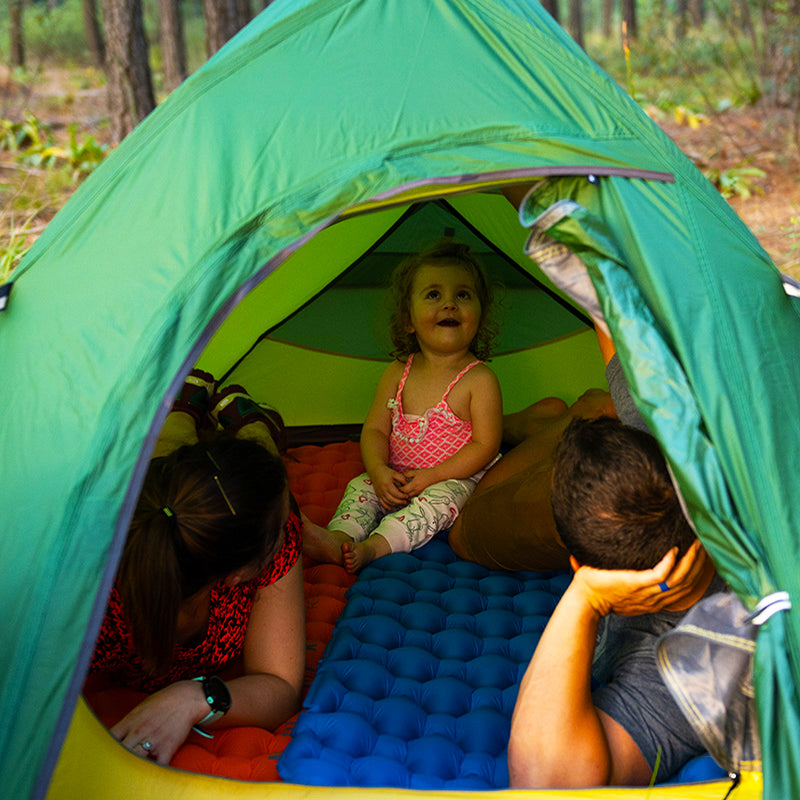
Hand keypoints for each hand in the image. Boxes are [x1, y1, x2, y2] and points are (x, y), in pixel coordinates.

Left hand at [110, 679, 207, 764]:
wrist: (187, 698)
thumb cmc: (163, 701)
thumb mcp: (140, 708)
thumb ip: (128, 723)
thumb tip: (116, 736)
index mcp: (130, 721)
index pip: (109, 739)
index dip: (104, 748)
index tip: (106, 753)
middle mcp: (139, 731)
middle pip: (119, 752)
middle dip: (117, 759)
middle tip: (118, 764)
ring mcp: (153, 740)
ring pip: (135, 761)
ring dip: (133, 765)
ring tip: (132, 769)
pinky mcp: (167, 747)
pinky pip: (157, 766)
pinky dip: (153, 771)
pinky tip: (150, 771)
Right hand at [370, 465, 408, 508]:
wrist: (376, 471)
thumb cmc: (386, 472)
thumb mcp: (395, 473)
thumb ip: (402, 479)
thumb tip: (406, 485)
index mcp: (387, 485)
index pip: (396, 494)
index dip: (402, 496)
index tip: (407, 496)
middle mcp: (383, 490)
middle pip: (392, 499)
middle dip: (400, 501)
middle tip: (405, 501)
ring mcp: (379, 493)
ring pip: (388, 502)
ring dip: (395, 504)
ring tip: (401, 503)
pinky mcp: (377, 495)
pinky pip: (381, 503)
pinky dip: (386, 506)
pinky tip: (390, 508)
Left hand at [400, 468, 435, 497]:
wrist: (434, 476)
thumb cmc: (424, 473)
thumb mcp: (414, 472)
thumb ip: (406, 474)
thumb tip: (400, 476)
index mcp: (414, 484)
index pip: (404, 490)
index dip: (399, 489)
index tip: (396, 486)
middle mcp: (416, 490)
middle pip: (406, 495)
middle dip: (401, 494)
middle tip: (397, 490)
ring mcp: (419, 493)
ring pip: (409, 498)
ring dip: (405, 496)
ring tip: (401, 493)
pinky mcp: (421, 493)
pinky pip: (414, 497)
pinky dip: (410, 497)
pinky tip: (408, 493)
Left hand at [572, 540, 707, 617]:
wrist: (583, 600)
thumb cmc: (600, 591)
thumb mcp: (624, 587)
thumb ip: (635, 576)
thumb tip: (635, 553)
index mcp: (654, 600)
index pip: (684, 588)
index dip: (697, 573)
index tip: (703, 556)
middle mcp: (654, 598)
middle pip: (687, 583)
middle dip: (700, 564)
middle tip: (706, 544)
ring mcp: (646, 592)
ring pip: (679, 579)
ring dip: (690, 561)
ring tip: (697, 544)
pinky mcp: (635, 584)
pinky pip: (660, 575)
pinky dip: (669, 563)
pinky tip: (674, 550)